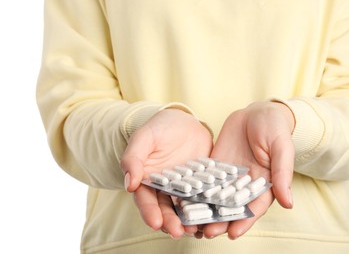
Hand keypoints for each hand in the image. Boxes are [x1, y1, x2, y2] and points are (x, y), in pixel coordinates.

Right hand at [120, 108, 212, 238]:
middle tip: (178, 232)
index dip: (150, 212)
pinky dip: (208, 208)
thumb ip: (133, 158)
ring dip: (190, 221)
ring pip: (186, 208)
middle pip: (167, 209)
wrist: (184, 121)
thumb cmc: (159, 128)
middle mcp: (166, 189)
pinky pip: (205, 198)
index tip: (155, 223)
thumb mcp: (144, 138)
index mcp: (147, 182)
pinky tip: (213, 216)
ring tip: (196, 230)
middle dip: (171, 222)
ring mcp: (185, 189)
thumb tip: (130, 184)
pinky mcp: (202, 184)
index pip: (146, 200)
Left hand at [201, 101, 294, 238]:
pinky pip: (205, 180)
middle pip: (231, 207)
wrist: (258, 112)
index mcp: (264, 185)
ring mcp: (228, 176)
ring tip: (193, 222)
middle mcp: (244, 185)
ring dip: (206, 210)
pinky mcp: (215, 166)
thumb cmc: (275, 129)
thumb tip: (288, 203)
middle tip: (207, 232)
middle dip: (220, 220)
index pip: (253, 208)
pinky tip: (184, 199)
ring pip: (216, 198)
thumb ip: (282, 174)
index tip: (233, 234)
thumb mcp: (282, 149)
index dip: (244, 221)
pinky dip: (195, 191)